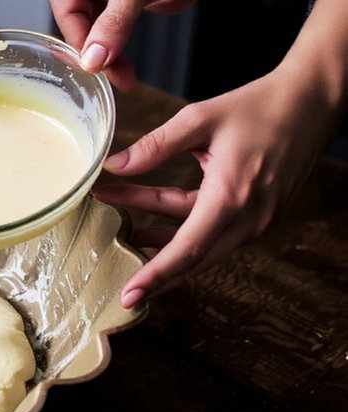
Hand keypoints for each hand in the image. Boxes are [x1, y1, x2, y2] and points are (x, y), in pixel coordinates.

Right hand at [49, 0, 195, 90]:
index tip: (94, 67)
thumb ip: (113, 24)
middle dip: (95, 54)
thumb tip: (93, 60)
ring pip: (95, 30)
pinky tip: (125, 66)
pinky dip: (118, 48)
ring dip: (107, 56)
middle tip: (113, 77)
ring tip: (123, 77)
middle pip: (78, 24)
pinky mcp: (127, 4)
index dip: (78, 41)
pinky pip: (112, 29)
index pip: (66, 13)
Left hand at [93, 65, 333, 307]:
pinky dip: (182, 235)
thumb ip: (155, 146)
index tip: (128, 295)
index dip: (154, 275)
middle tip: (120, 292)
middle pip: (194, 261)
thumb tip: (114, 165)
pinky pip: (215, 235)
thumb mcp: (199, 119)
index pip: (187, 249)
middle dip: (155, 277)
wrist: (313, 101)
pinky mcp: (259, 216)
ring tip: (123, 241)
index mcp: (232, 195)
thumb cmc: (259, 106)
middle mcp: (249, 217)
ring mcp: (258, 220)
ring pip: (202, 249)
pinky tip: (149, 228)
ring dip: (162, 247)